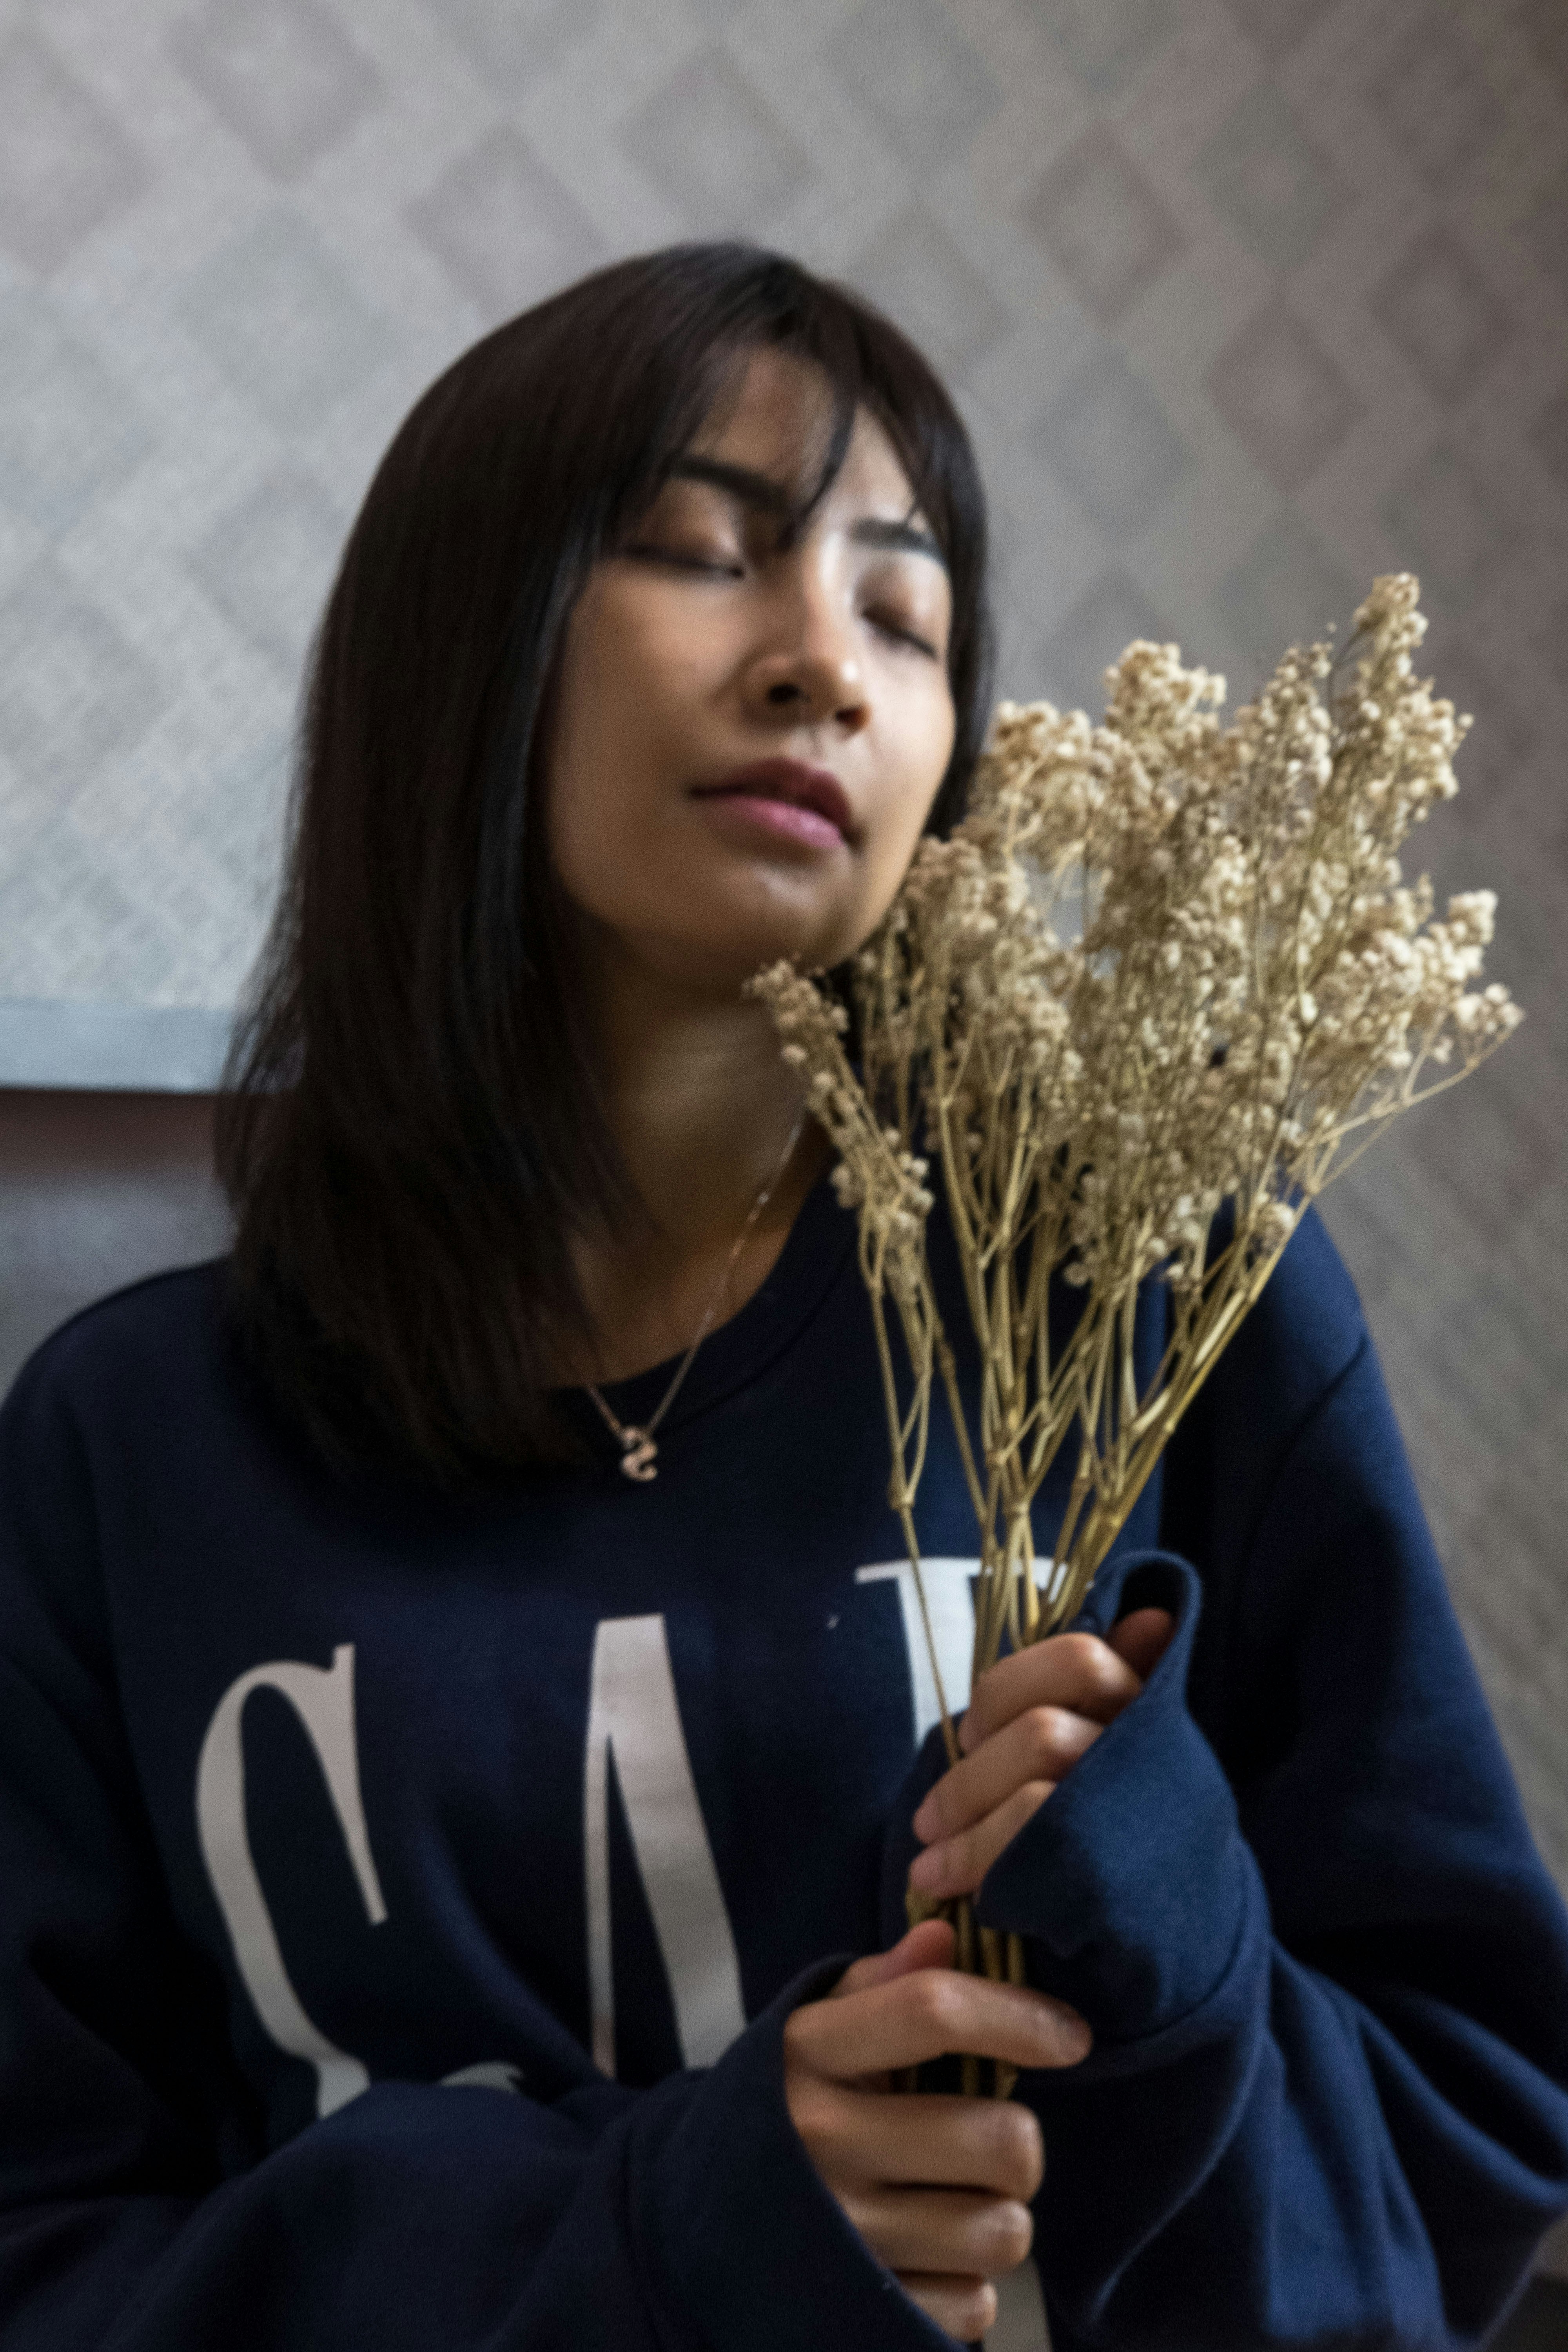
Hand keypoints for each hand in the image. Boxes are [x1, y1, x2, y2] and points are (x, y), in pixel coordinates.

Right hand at [783, 1919, 1090, 2340]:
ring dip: (999, 2214)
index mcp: (810, 2054)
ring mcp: (842, 2233)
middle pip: (999, 2139)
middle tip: (991, 2140)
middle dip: (1018, 2141)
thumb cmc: (787, 2101)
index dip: (1020, 2016)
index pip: (933, 2012)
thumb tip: (945, 1933)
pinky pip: (976, 2303)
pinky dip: (968, 2281)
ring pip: (1002, 2229)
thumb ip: (884, 1981)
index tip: (1069, 2034)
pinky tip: (931, 2254)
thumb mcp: (817, 2030)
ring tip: (959, 2197)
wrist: (697, 2219)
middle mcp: (821, 2141)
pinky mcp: (866, 2308)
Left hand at [908, 1609, 1174, 1903]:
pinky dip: (979, 1870)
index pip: (1081, 1660)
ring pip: (1034, 1797)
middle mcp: (1151, 1763)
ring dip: (964, 1829)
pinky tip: (956, 1889)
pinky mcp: (1116, 1889)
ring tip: (928, 1862)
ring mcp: (1137, 1825)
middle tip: (928, 1817)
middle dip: (968, 1777)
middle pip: (1042, 1734)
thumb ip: (1112, 1688)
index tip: (973, 1728)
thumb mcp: (1125, 1754)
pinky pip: (1031, 1862)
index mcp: (1148, 1718)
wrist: (1187, 1947)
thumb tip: (1147, 1614)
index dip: (1007, 1688)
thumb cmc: (1131, 1838)